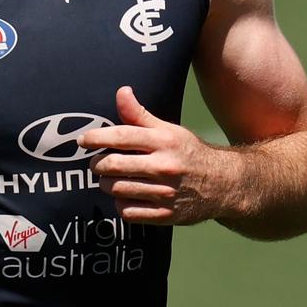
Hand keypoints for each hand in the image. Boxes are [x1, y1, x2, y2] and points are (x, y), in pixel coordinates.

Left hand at [78, 86, 219, 225]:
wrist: (223, 184)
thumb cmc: (189, 153)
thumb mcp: (168, 130)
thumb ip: (140, 114)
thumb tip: (122, 92)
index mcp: (164, 141)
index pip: (122, 136)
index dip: (97, 137)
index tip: (83, 140)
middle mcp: (164, 167)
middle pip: (114, 165)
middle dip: (98, 164)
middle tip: (97, 162)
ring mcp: (165, 193)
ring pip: (117, 189)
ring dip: (106, 184)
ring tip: (110, 178)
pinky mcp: (165, 215)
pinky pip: (128, 212)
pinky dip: (120, 204)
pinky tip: (125, 195)